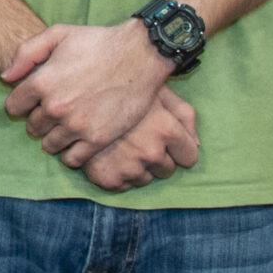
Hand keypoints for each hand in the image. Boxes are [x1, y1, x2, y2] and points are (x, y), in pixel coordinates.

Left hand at [2, 18, 172, 166]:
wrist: (140, 55)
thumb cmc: (98, 42)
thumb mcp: (58, 34)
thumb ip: (26, 53)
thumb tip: (6, 78)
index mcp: (42, 82)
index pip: (13, 106)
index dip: (22, 103)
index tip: (34, 102)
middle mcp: (55, 107)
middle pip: (32, 127)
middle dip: (39, 120)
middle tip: (55, 113)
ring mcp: (76, 125)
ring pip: (49, 145)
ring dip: (53, 138)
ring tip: (66, 127)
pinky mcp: (97, 139)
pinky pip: (72, 159)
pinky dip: (71, 153)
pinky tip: (77, 141)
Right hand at [81, 89, 202, 191]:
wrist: (76, 91)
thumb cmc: (122, 86)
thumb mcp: (158, 90)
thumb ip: (183, 115)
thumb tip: (197, 144)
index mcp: (166, 130)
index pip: (189, 156)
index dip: (180, 148)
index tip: (166, 140)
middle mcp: (151, 152)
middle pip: (168, 170)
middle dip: (158, 157)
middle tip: (139, 139)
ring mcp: (128, 167)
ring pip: (144, 179)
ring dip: (137, 167)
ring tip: (122, 146)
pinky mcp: (106, 178)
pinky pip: (122, 185)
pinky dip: (116, 173)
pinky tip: (109, 155)